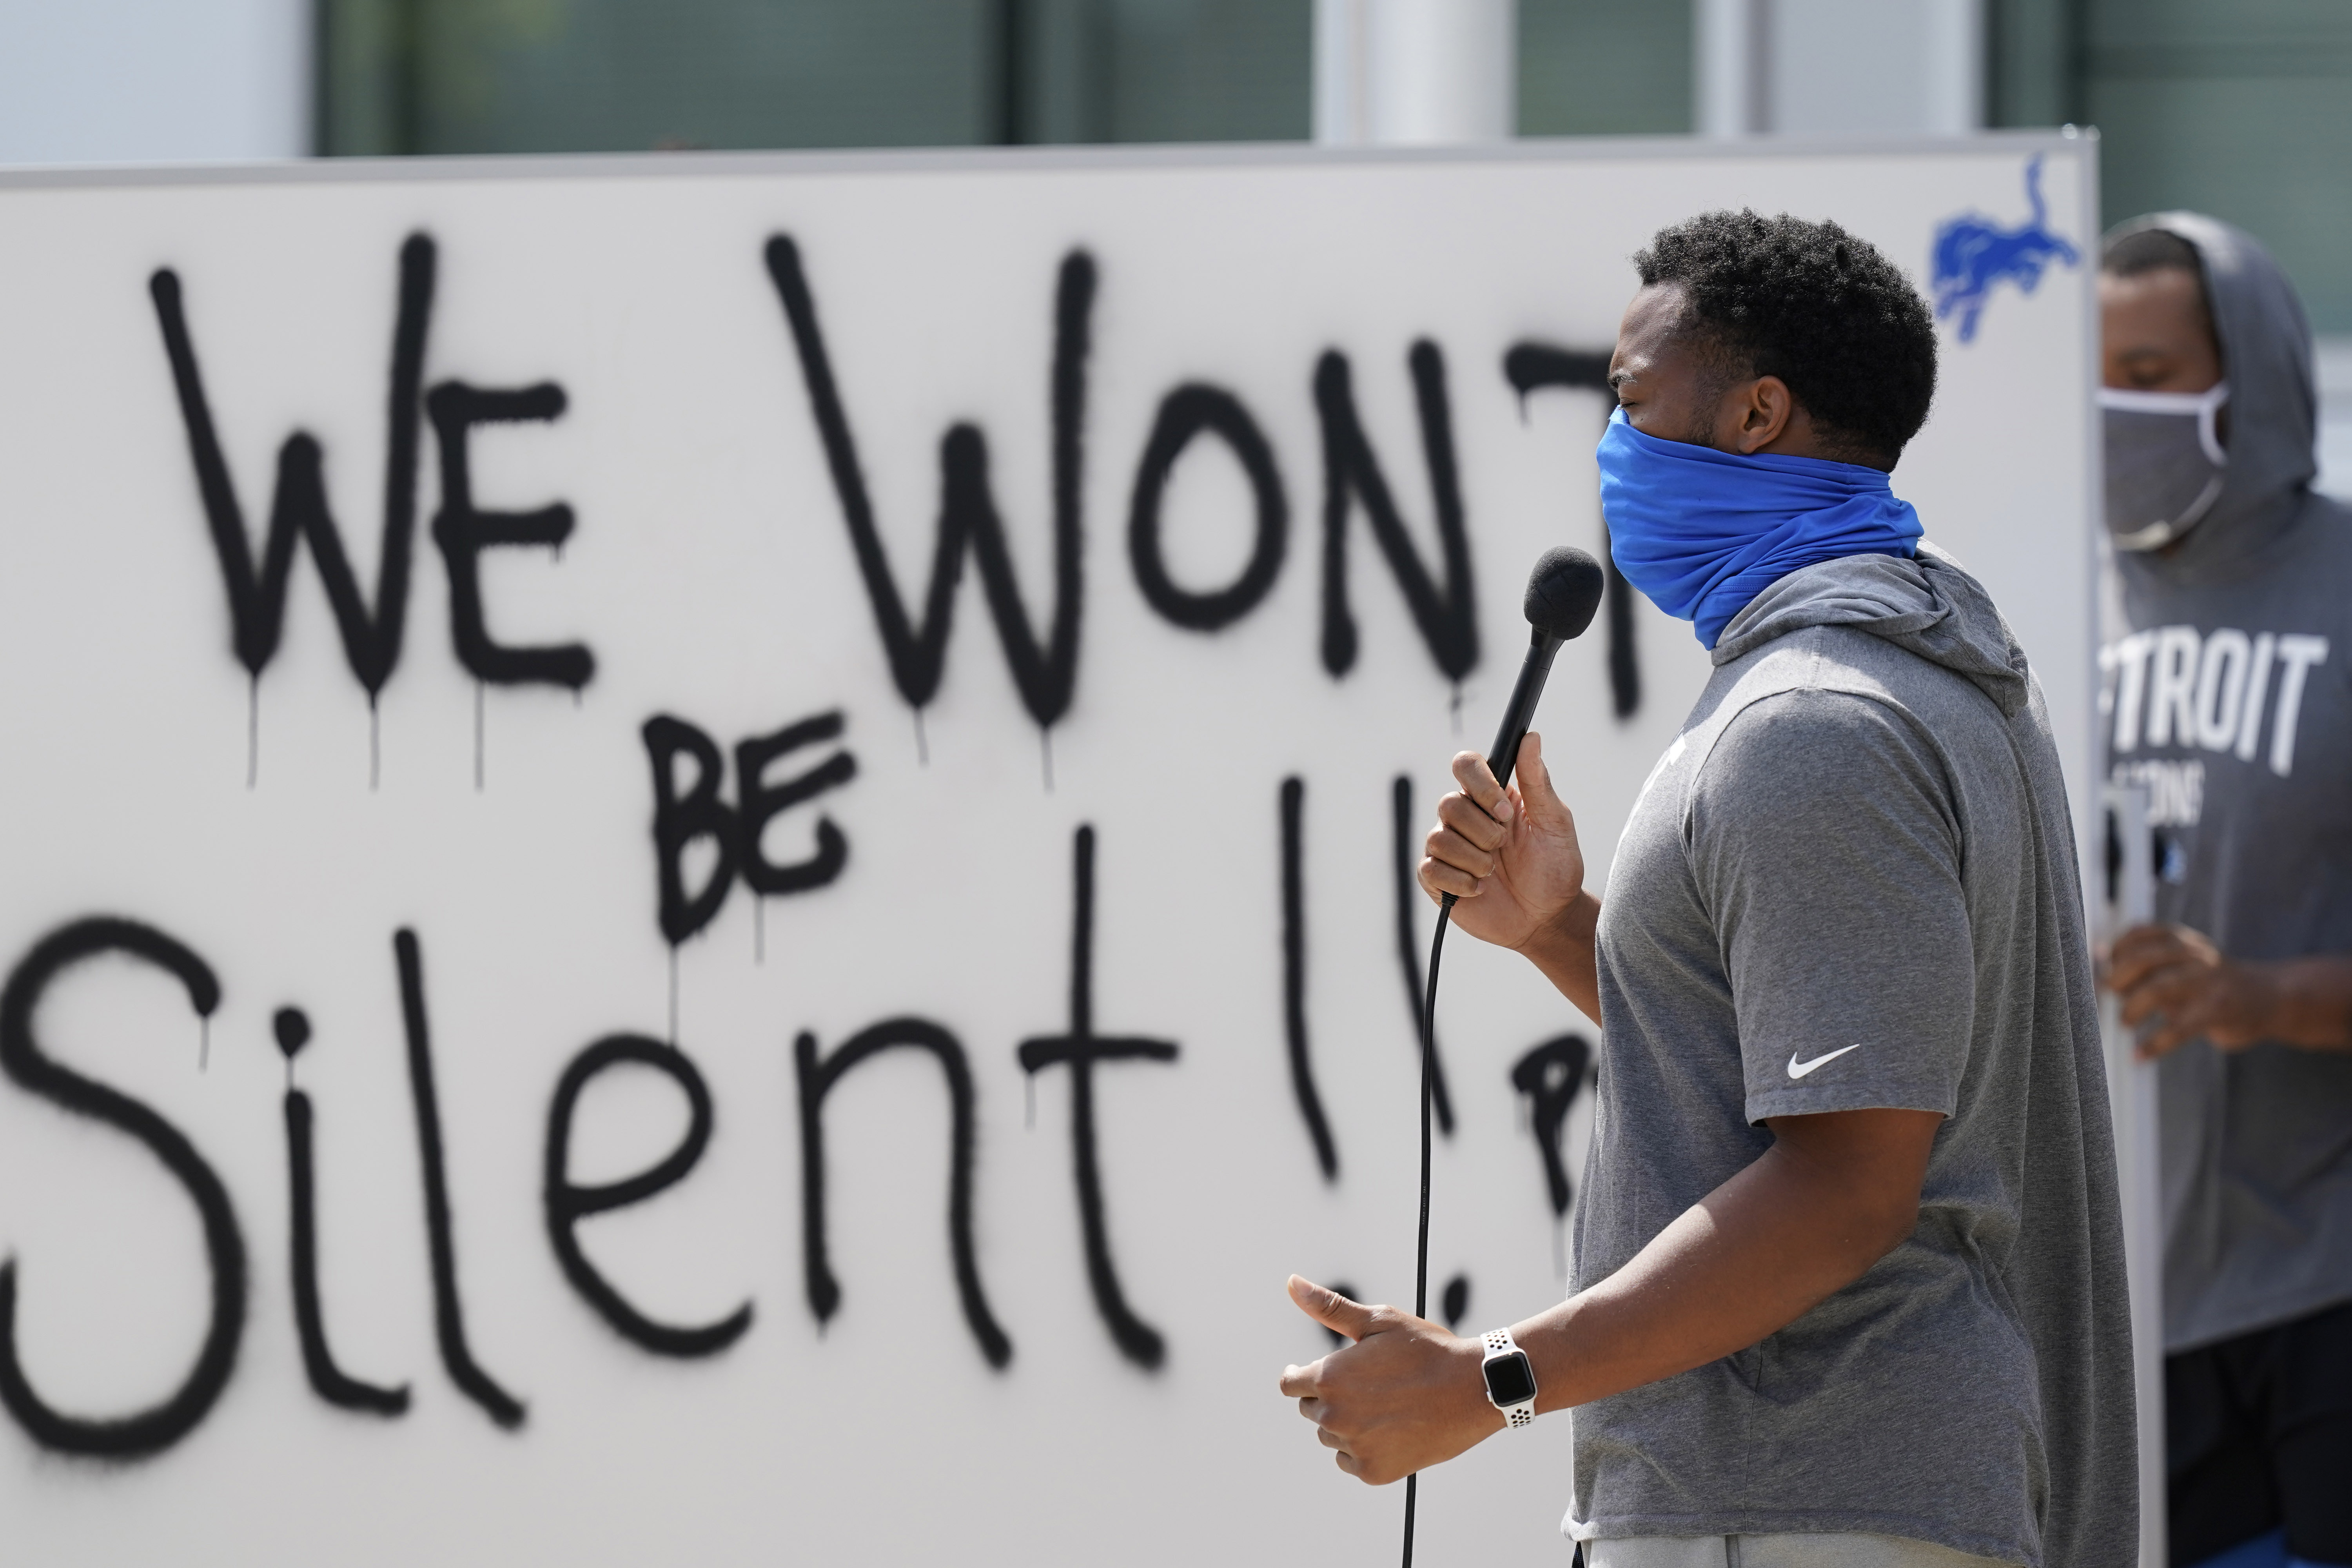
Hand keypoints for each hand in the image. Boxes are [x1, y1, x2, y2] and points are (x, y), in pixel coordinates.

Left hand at [1276, 1276, 1497, 1485]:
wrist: (1474, 1389)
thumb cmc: (1426, 1349)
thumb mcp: (1378, 1321)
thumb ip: (1329, 1308)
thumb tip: (1292, 1283)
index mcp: (1329, 1378)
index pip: (1290, 1384)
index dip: (1298, 1376)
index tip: (1306, 1374)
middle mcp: (1334, 1416)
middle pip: (1311, 1410)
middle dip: (1328, 1396)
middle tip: (1364, 1385)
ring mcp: (1355, 1447)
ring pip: (1330, 1437)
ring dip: (1345, 1423)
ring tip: (1382, 1406)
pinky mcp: (1374, 1471)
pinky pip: (1350, 1461)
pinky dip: (1363, 1448)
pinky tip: (1389, 1430)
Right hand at [1416, 732, 1586, 954]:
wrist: (1546, 918)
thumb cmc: (1554, 867)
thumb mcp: (1554, 822)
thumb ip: (1538, 781)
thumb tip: (1531, 737)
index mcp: (1491, 796)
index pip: (1466, 764)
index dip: (1480, 785)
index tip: (1505, 812)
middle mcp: (1464, 816)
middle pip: (1449, 803)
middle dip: (1484, 832)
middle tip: (1504, 849)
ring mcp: (1447, 847)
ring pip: (1439, 837)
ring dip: (1475, 860)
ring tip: (1494, 873)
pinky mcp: (1436, 878)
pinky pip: (1430, 868)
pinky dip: (1460, 882)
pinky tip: (1479, 890)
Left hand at [2106, 923, 2275, 1058]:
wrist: (2270, 998)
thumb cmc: (2211, 984)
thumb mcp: (2183, 964)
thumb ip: (2146, 964)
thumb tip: (2099, 961)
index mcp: (2183, 940)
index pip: (2139, 934)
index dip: (2115, 952)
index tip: (2102, 970)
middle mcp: (2195, 955)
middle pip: (2143, 959)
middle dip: (2117, 981)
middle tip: (2109, 999)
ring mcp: (2209, 981)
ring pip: (2158, 989)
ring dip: (2132, 1010)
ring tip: (2125, 1023)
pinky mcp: (2219, 1011)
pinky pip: (2179, 1029)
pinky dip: (2154, 1044)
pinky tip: (2140, 1055)